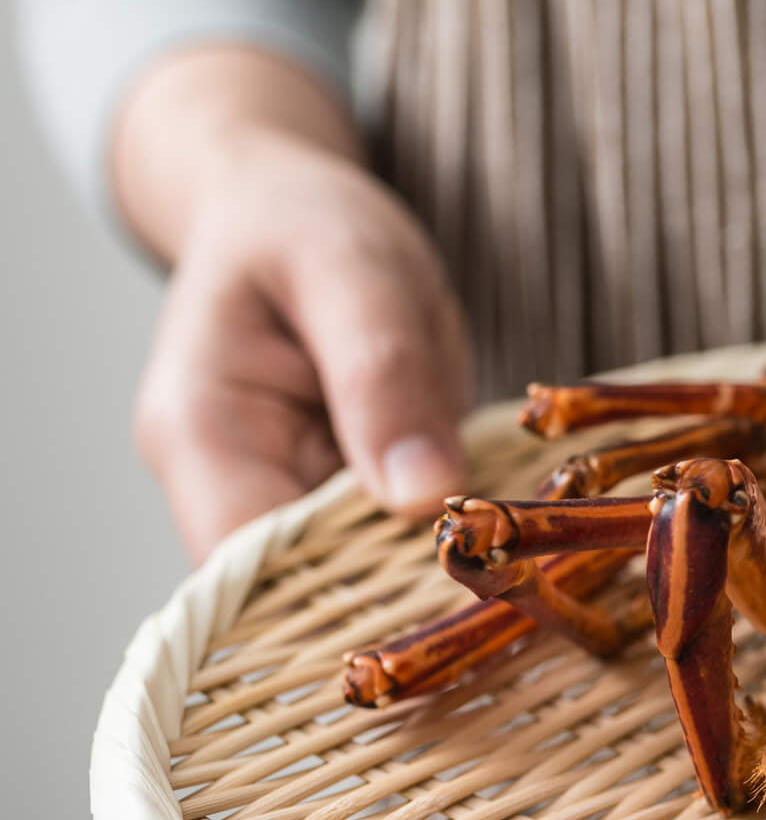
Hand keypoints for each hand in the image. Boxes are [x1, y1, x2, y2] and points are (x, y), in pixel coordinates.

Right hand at [117, 49, 471, 561]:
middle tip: (500, 597)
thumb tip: (419, 493)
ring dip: (426, 587)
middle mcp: (226, 486)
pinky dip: (440, 554)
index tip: (436, 604)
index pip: (244, 569)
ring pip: (352, 585)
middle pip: (300, 595)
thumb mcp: (354, 268)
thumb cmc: (305, 224)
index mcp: (200, 434)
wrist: (292, 211)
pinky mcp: (338, 501)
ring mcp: (283, 500)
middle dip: (394, 605)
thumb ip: (382, 372)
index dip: (332, 608)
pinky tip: (502, 551)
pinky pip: (387, 550)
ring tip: (513, 578)